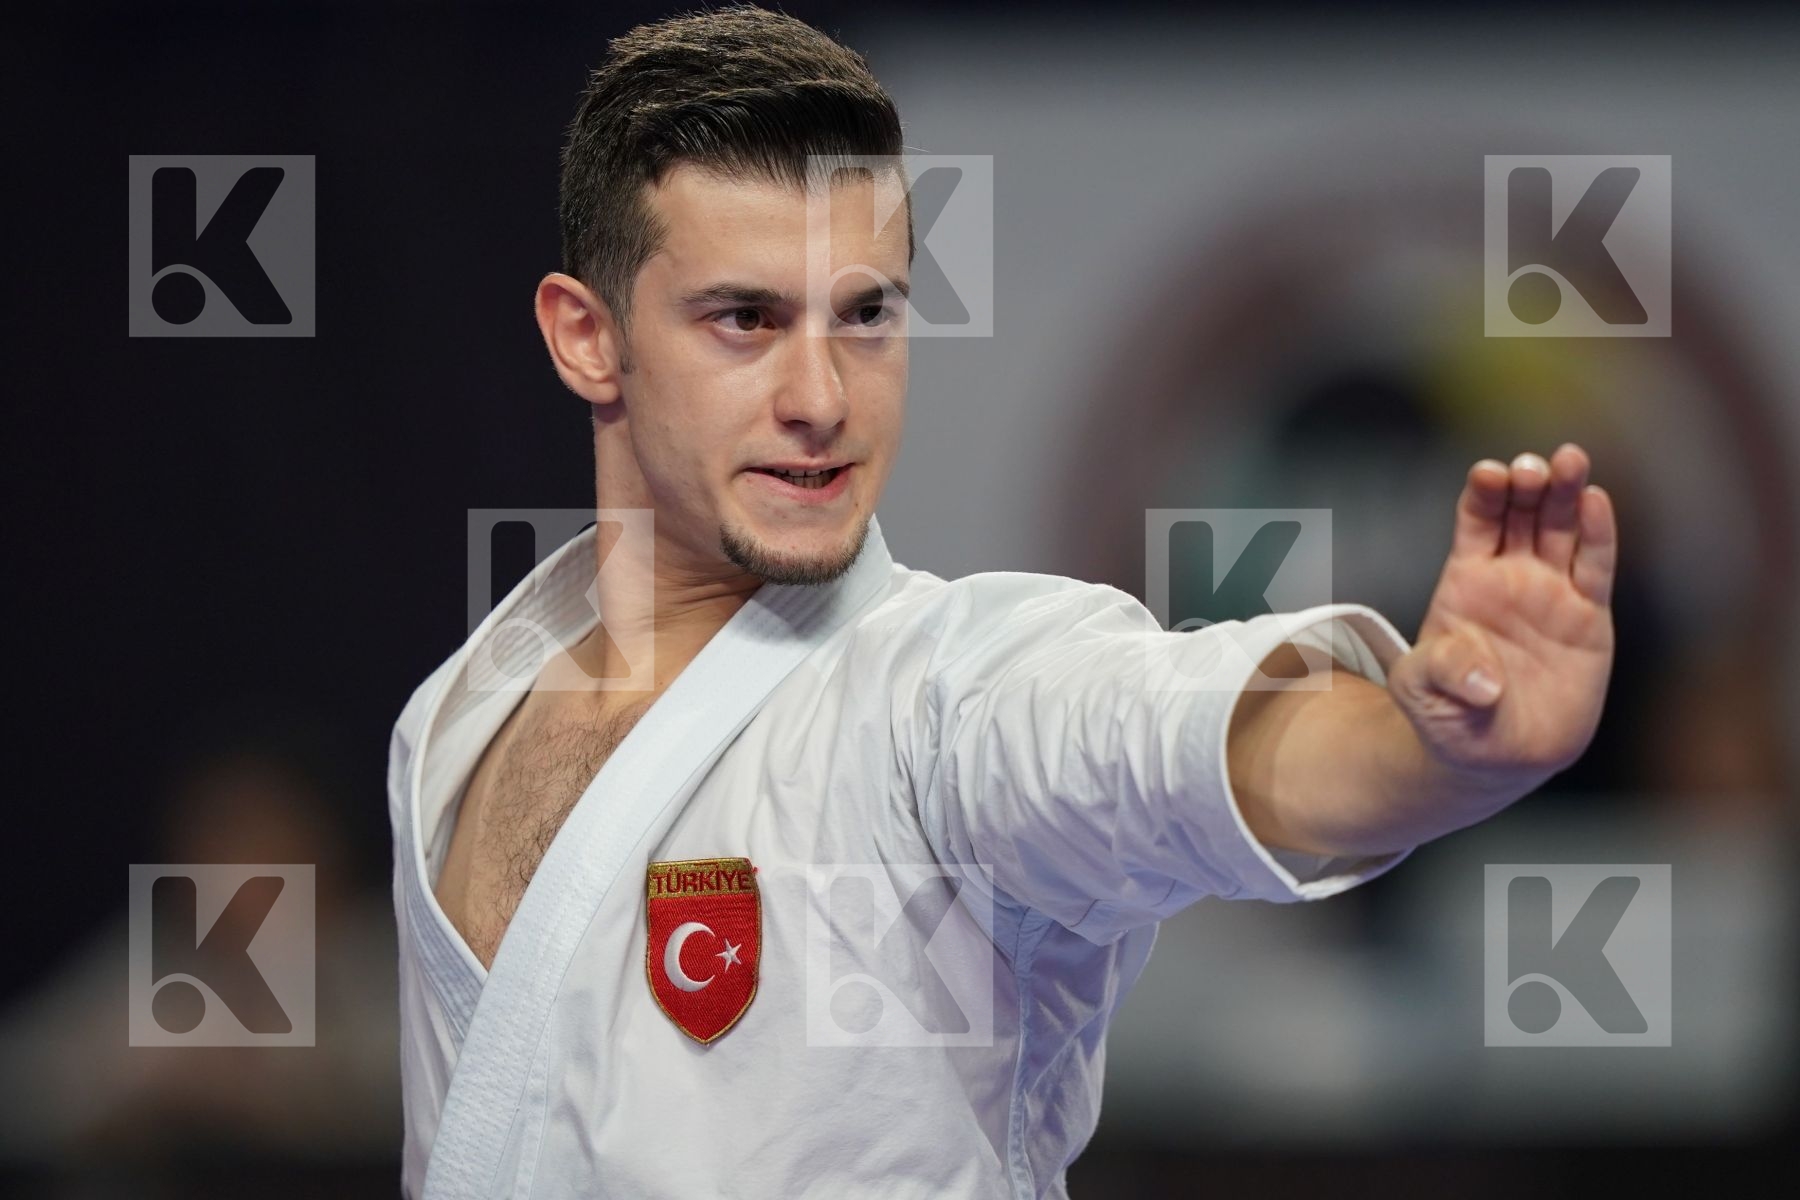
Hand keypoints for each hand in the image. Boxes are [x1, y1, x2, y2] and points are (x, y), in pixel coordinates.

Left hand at [1386, 444, 1616, 797]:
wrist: (1493, 756)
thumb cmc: (1447, 717)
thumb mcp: (1421, 694)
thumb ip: (1441, 674)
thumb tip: (1483, 682)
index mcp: (1465, 580)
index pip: (1476, 521)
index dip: (1483, 494)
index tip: (1489, 474)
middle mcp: (1512, 575)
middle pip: (1523, 512)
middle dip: (1528, 482)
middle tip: (1533, 465)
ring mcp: (1552, 592)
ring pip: (1562, 529)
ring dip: (1567, 493)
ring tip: (1570, 461)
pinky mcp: (1589, 617)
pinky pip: (1595, 568)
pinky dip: (1599, 534)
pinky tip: (1596, 501)